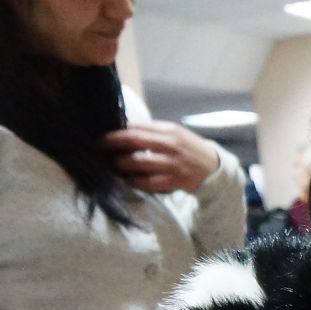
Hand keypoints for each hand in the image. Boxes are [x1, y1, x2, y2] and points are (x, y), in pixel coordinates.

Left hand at [103, 121, 220, 193]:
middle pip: (134, 141)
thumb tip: (123, 128)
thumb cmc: (187, 148)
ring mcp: (171, 164)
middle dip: (112, 144)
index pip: (136, 127)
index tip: (101, 136)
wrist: (212, 167)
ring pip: (138, 163)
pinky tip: (127, 180)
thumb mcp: (173, 133)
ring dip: (121, 164)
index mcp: (168, 130)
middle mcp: (169, 145)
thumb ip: (151, 131)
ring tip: (111, 165)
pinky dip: (135, 181)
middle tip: (98, 148)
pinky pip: (148, 182)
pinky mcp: (174, 181)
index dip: (116, 132)